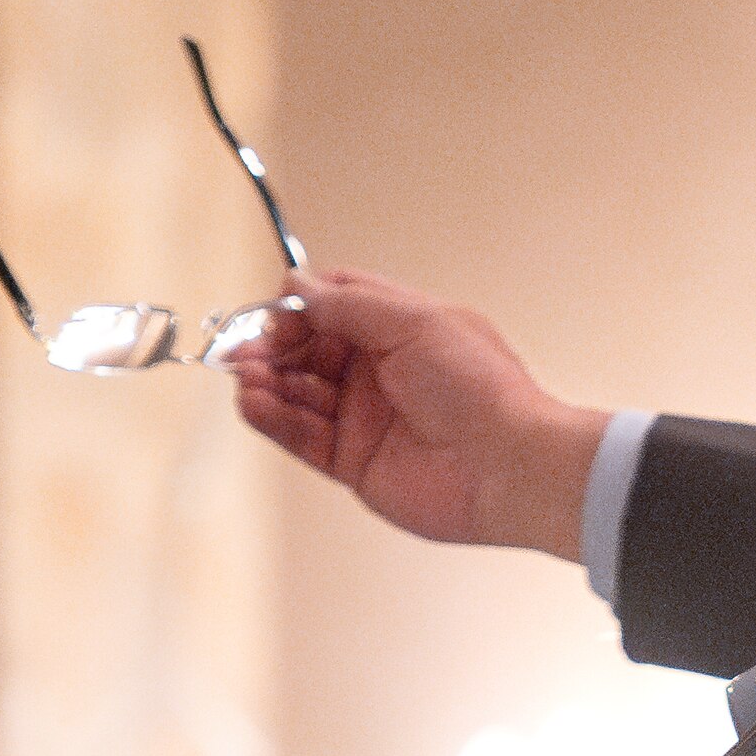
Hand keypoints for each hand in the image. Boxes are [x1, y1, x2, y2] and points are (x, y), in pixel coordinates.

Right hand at [225, 269, 611, 555]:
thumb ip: (349, 305)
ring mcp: (365, 417)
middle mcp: (380, 371)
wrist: (508, 467)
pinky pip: (299, 434)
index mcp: (401, 329)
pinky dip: (271, 417)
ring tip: (248, 376)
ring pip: (297, 392)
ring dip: (266, 380)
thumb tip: (298, 288)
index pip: (334, 305)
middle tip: (247, 348)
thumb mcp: (414, 323)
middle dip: (273, 345)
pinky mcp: (352, 461)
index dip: (301, 306)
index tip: (282, 313)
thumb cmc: (480, 389)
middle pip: (306, 348)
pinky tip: (253, 402)